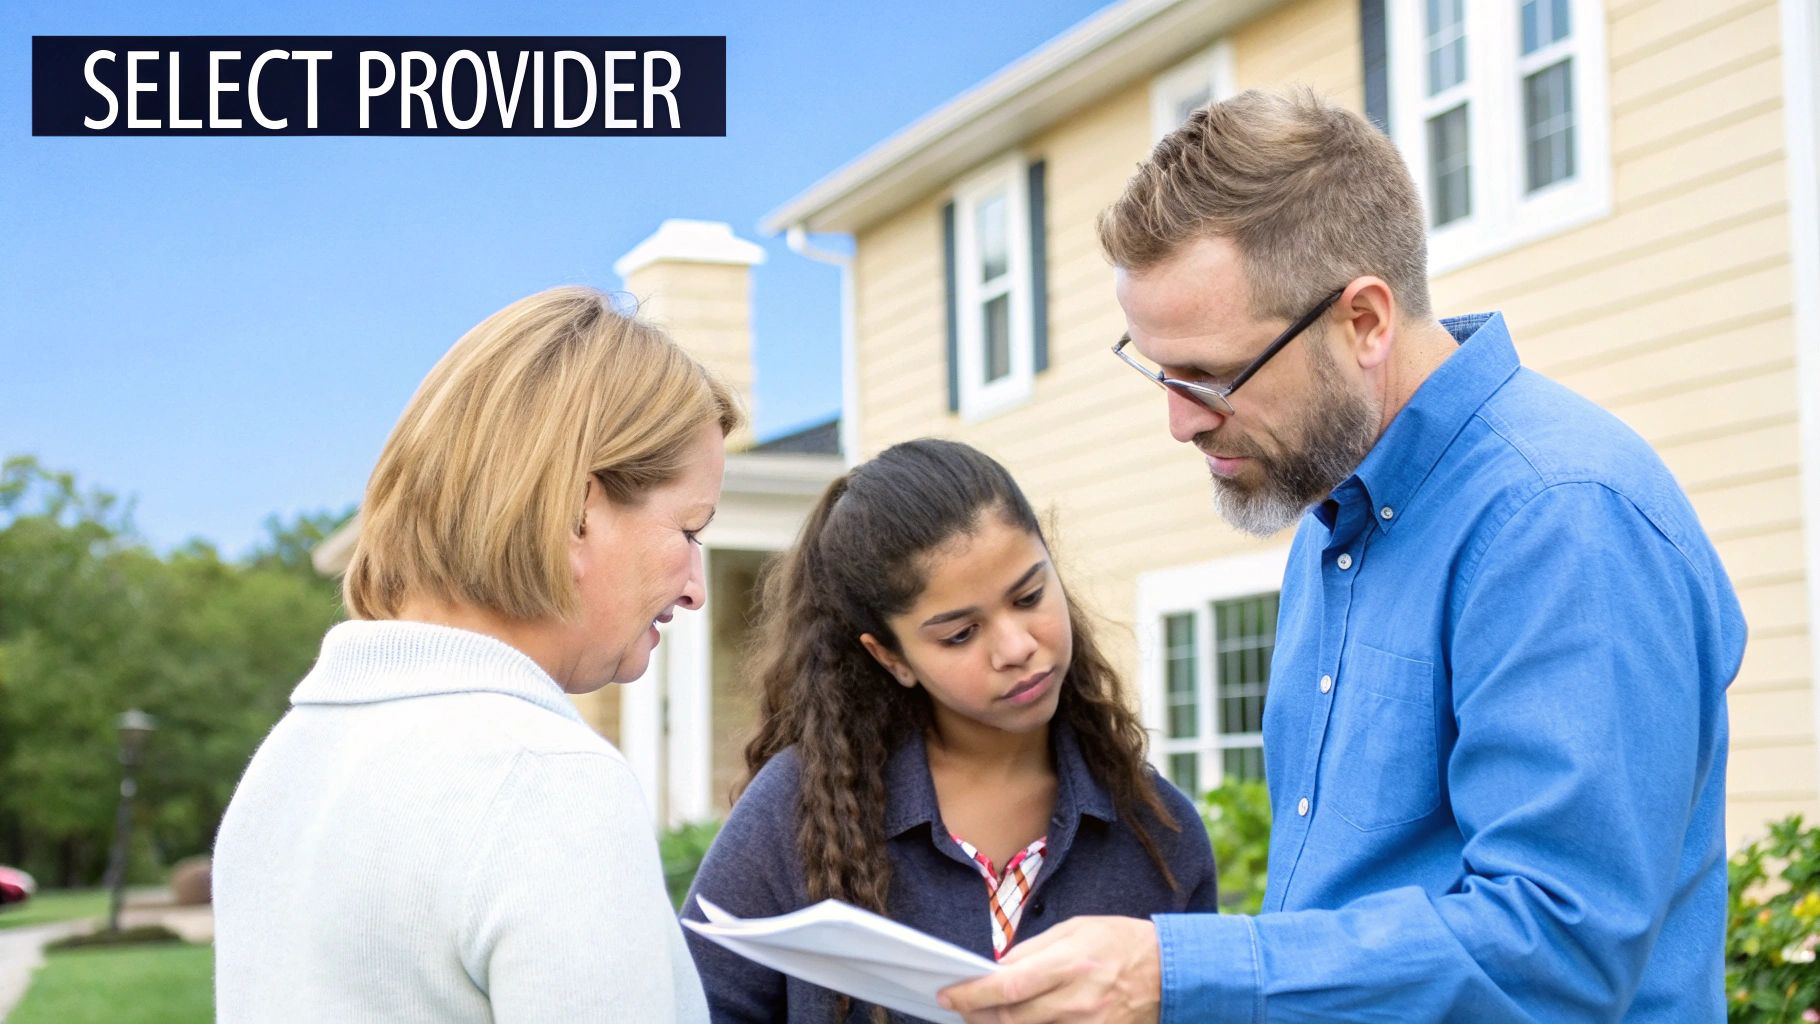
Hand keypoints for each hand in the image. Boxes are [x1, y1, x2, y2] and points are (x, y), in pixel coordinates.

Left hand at [938, 916, 1161, 1023]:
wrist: (1171, 970)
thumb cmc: (1120, 941)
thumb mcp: (1075, 930)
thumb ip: (1033, 951)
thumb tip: (995, 967)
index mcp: (1069, 963)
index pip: (1008, 985)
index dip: (972, 994)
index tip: (947, 993)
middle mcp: (1077, 1000)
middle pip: (1011, 1018)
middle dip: (977, 1014)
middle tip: (959, 1005)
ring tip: (984, 1015)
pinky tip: (1018, 1022)